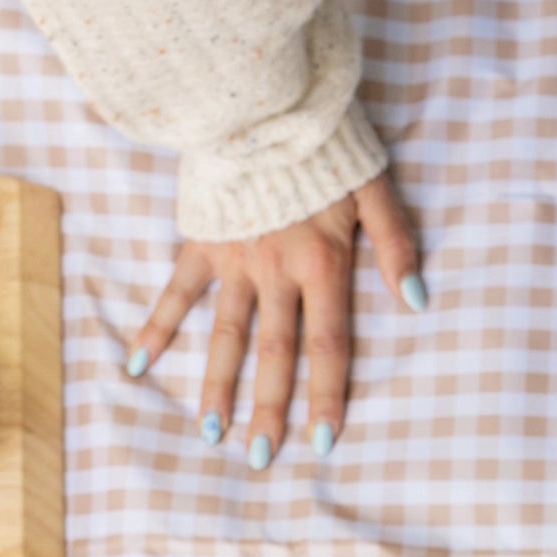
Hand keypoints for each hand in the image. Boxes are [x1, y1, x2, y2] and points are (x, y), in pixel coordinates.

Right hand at [124, 172, 420, 468]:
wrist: (269, 99)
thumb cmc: (330, 147)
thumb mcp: (376, 190)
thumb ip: (396, 245)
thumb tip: (417, 301)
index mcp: (322, 263)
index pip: (328, 345)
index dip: (326, 395)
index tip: (321, 442)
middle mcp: (276, 271)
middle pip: (274, 352)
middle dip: (268, 408)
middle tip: (259, 457)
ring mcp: (235, 259)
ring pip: (226, 334)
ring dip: (217, 384)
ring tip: (210, 431)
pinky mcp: (203, 242)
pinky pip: (177, 291)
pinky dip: (157, 327)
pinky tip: (138, 366)